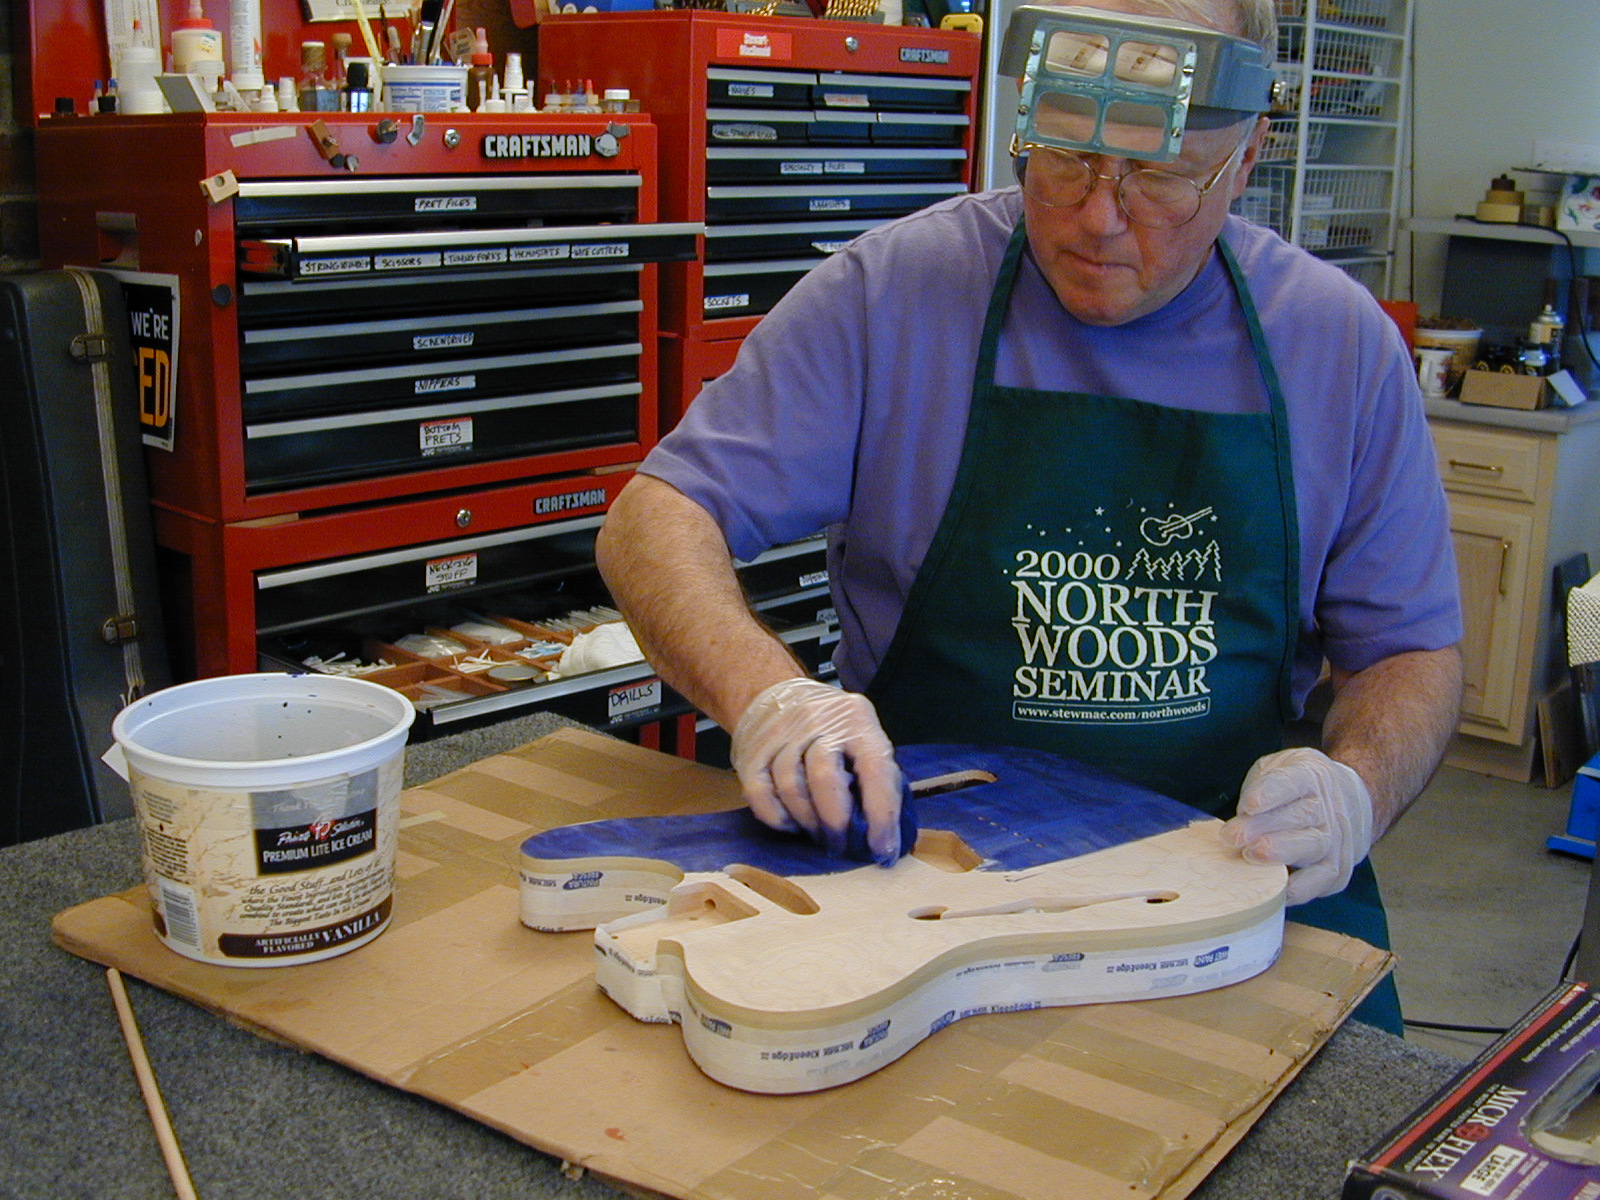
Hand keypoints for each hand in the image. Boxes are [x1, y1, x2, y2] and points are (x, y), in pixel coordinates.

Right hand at [729, 677, 904, 862]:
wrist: (772, 693)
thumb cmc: (830, 727)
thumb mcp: (861, 735)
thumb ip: (875, 774)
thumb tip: (886, 832)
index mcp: (857, 719)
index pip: (874, 769)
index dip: (881, 814)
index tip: (882, 848)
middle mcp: (818, 722)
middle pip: (825, 778)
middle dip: (836, 823)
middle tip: (841, 846)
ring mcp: (781, 735)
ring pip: (791, 788)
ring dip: (808, 822)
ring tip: (818, 834)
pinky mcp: (752, 753)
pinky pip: (760, 794)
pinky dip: (777, 818)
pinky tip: (791, 824)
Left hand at [1221, 747, 1374, 905]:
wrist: (1356, 802)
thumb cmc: (1299, 789)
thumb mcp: (1278, 768)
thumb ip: (1256, 789)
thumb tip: (1238, 825)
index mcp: (1309, 776)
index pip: (1291, 782)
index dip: (1269, 793)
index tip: (1248, 805)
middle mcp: (1328, 807)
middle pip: (1298, 816)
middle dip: (1262, 828)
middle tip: (1234, 836)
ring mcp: (1337, 839)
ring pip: (1312, 847)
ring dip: (1279, 855)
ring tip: (1250, 856)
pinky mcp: (1339, 869)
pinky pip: (1321, 880)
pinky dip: (1299, 887)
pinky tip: (1274, 887)